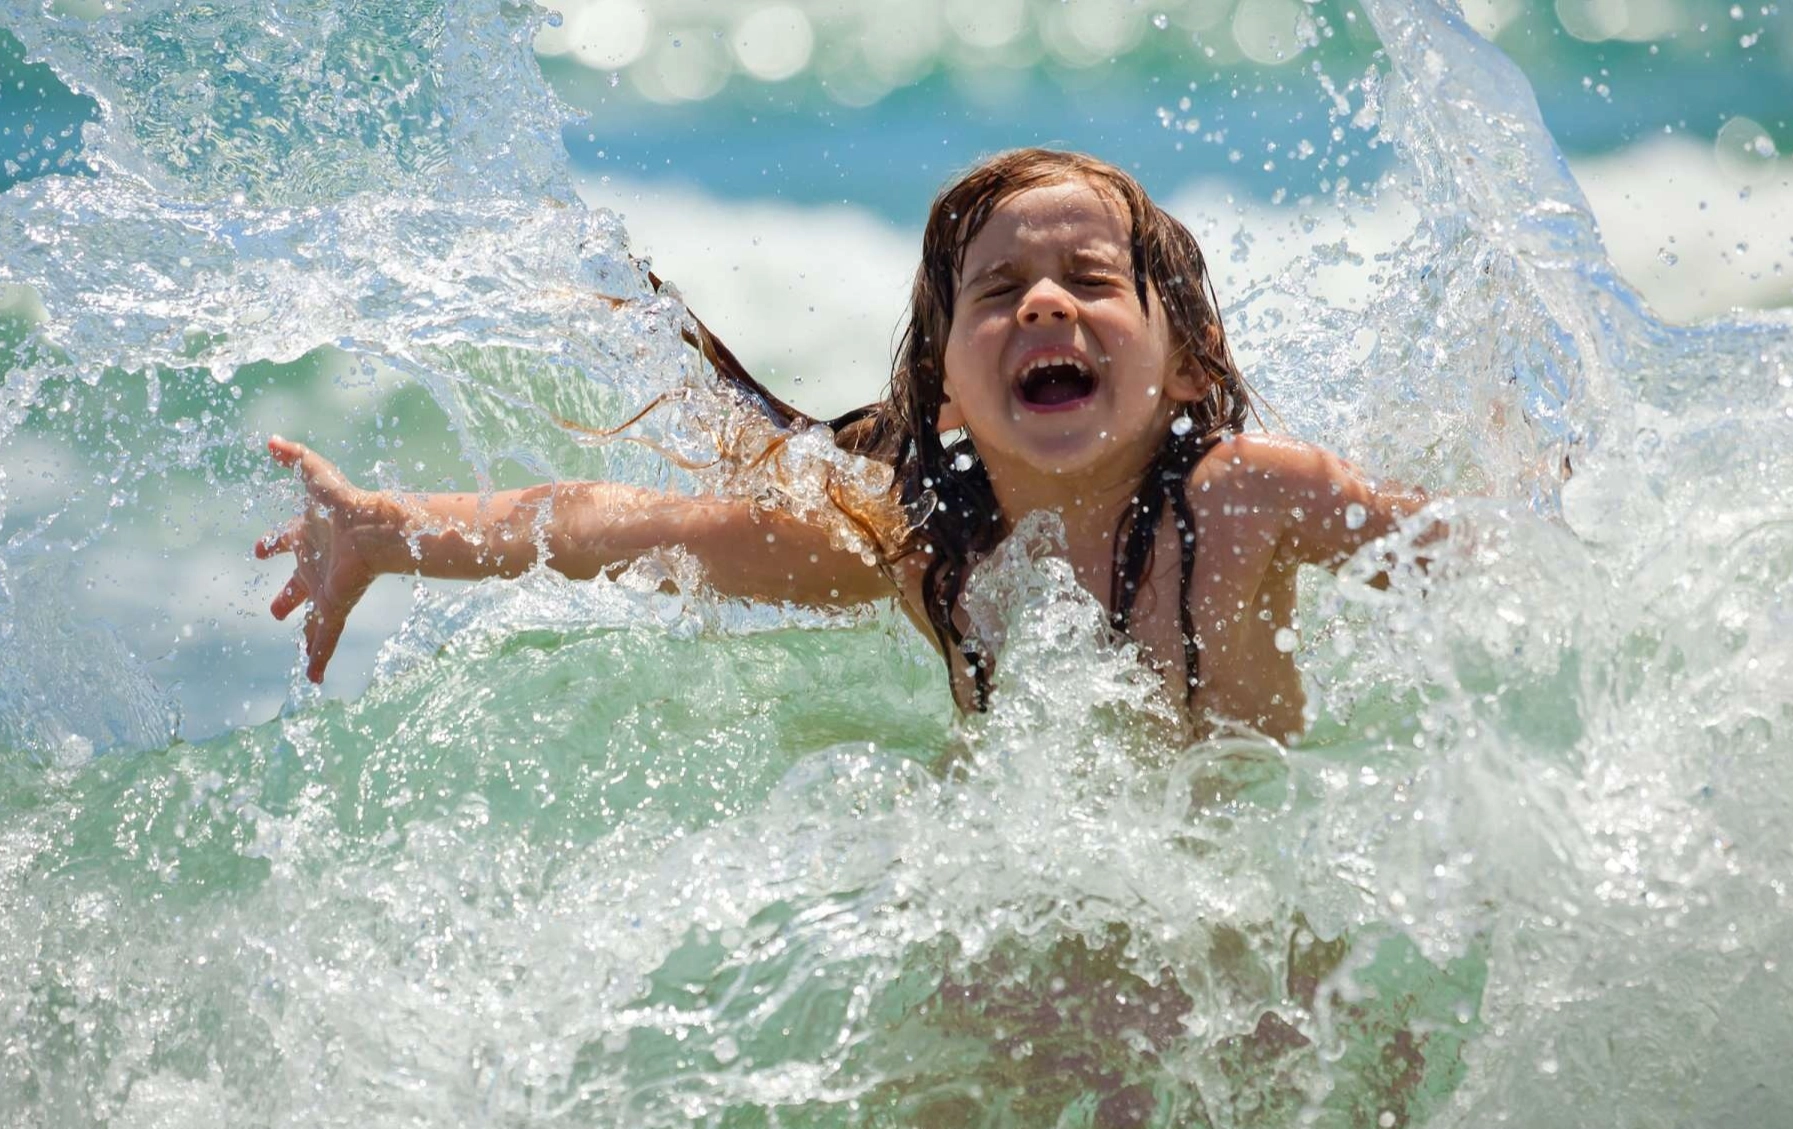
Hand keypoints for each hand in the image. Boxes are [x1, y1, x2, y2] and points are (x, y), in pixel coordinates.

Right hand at [254, 436, 389, 682]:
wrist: (374, 526)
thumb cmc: (344, 500)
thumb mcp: (313, 472)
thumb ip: (293, 455)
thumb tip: (271, 439)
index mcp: (306, 536)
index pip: (284, 541)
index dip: (272, 543)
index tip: (259, 549)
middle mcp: (316, 565)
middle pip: (297, 585)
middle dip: (286, 597)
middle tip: (275, 609)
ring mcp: (326, 588)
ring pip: (312, 617)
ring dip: (306, 634)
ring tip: (302, 654)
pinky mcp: (336, 605)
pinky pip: (325, 638)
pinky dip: (318, 659)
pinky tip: (314, 679)